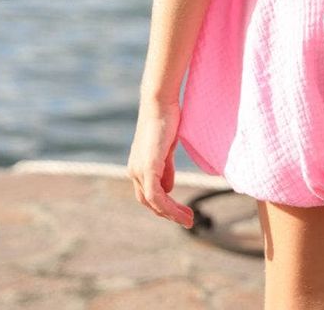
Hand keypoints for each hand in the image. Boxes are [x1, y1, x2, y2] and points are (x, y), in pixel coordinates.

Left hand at [126, 96, 194, 228]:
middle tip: (188, 221)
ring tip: (189, 220)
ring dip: (171, 214)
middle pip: (148, 202)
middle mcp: (134, 171)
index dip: (164, 206)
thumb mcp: (166, 149)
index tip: (182, 211)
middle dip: (168, 214)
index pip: (148, 194)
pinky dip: (169, 207)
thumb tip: (169, 190)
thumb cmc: (165, 119)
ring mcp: (139, 170)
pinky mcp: (148, 168)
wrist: (159, 102)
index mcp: (137, 167)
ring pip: (153, 203)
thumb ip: (165, 169)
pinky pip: (156, 196)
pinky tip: (182, 212)